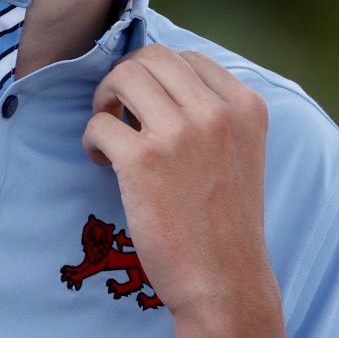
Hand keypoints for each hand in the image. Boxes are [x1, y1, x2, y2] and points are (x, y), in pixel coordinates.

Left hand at [82, 45, 274, 314]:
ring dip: (106, 100)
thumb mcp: (243, 153)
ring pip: (124, 76)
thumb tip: (161, 85)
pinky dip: (93, 139)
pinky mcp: (143, 160)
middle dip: (128, 79)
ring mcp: (180, 133)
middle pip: (153, 57)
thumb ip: (216, 115)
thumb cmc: (227, 223)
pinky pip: (99, 124)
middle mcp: (216, 111)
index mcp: (246, 106)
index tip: (148, 105)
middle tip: (119, 112)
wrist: (224, 280)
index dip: (159, 76)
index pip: (189, 58)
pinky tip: (103, 163)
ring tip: (110, 134)